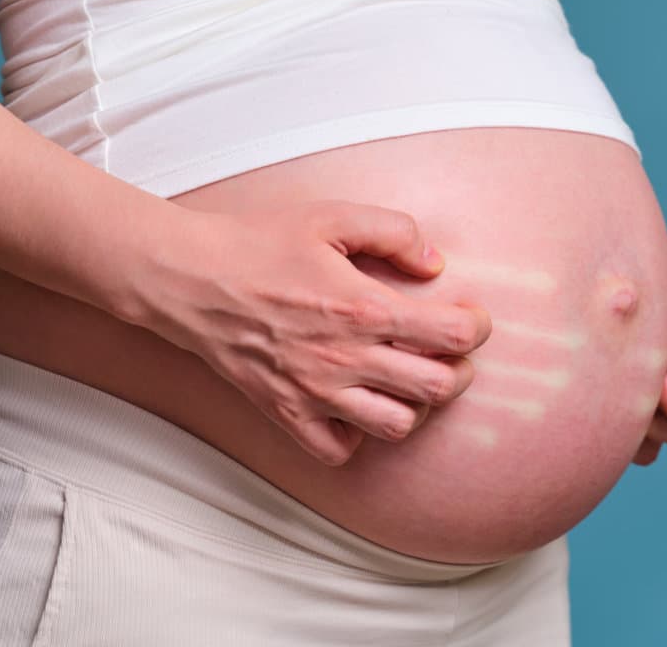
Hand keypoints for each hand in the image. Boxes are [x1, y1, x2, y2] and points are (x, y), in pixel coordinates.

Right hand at [131, 200, 490, 465]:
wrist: (189, 278)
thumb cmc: (256, 243)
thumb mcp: (330, 216)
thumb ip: (394, 232)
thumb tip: (434, 264)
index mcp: (362, 307)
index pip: (453, 336)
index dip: (476, 327)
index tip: (468, 316)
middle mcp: (345, 358)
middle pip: (438, 387)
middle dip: (459, 368)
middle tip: (446, 349)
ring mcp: (315, 392)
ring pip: (397, 425)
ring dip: (414, 404)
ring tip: (404, 378)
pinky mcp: (286, 412)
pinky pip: (339, 450)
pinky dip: (356, 436)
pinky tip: (353, 404)